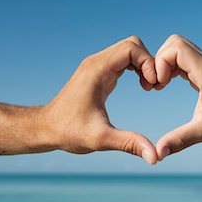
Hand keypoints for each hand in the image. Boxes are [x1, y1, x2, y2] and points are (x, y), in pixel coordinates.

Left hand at [42, 36, 158, 164]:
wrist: (46, 128)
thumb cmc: (69, 132)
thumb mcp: (101, 139)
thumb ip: (129, 144)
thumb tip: (155, 157)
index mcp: (97, 70)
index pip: (131, 48)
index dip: (148, 63)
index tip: (153, 86)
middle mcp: (97, 62)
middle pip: (132, 44)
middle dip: (149, 62)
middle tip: (154, 86)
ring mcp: (97, 66)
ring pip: (129, 50)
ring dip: (143, 65)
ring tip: (149, 87)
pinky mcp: (99, 73)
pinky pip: (123, 60)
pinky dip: (136, 68)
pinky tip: (141, 87)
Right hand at [154, 35, 201, 159]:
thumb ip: (178, 141)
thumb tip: (156, 155)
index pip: (176, 48)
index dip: (160, 63)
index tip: (159, 86)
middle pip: (175, 43)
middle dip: (159, 61)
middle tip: (156, 85)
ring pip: (179, 49)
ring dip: (165, 64)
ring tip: (159, 86)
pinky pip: (185, 60)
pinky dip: (172, 68)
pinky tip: (168, 86)